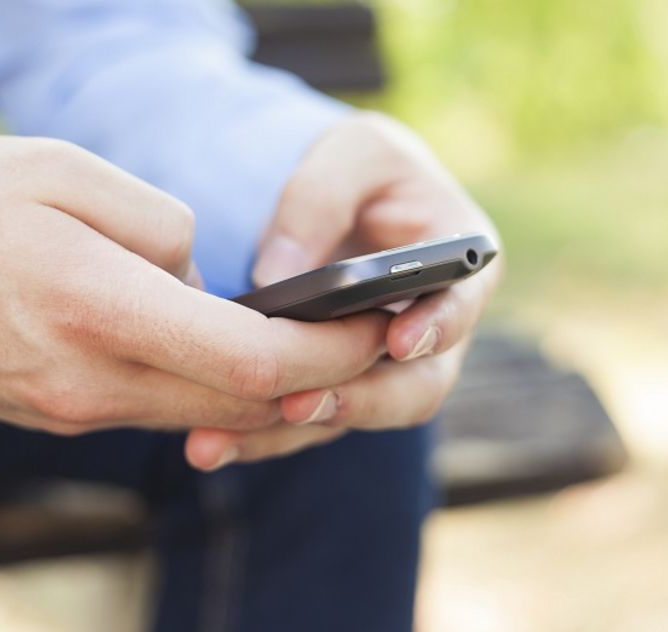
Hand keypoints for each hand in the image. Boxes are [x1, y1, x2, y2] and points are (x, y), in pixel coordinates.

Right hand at [0, 136, 389, 436]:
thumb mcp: (61, 172)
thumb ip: (161, 226)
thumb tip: (206, 277)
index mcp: (100, 310)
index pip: (252, 359)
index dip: (329, 351)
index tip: (375, 329)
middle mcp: (92, 380)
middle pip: (241, 402)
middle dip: (321, 379)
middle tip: (370, 344)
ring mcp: (73, 410)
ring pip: (203, 414)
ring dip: (271, 393)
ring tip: (318, 351)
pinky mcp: (58, 415)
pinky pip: (157, 411)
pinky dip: (210, 393)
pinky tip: (231, 359)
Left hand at [185, 112, 502, 468]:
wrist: (344, 202)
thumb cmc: (364, 170)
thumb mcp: (353, 152)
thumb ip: (321, 199)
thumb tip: (278, 276)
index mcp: (461, 267)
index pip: (461, 306)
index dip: (436, 328)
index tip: (399, 341)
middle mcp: (432, 331)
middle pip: (414, 388)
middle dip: (357, 401)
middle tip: (298, 404)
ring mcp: (387, 368)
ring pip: (353, 415)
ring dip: (289, 432)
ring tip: (220, 440)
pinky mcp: (341, 384)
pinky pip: (310, 420)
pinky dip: (260, 434)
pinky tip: (207, 442)